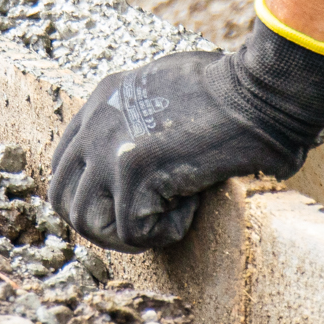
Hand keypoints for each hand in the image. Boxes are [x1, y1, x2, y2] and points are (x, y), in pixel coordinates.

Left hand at [49, 20, 323, 250]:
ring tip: (170, 214)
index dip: (94, 196)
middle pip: (62, 198)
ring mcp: (110, 145)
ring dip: (129, 233)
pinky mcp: (134, 169)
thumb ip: (144, 118)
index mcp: (103, 100)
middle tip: (146, 222)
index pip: (64, 164)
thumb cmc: (236, 91)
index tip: (133, 202)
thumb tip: (147, 156)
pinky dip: (168, 231)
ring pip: (88, 222)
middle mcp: (96, 122)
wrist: (260, 91)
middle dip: (101, 223)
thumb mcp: (172, 91)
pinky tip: (194, 203)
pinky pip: (133, 233)